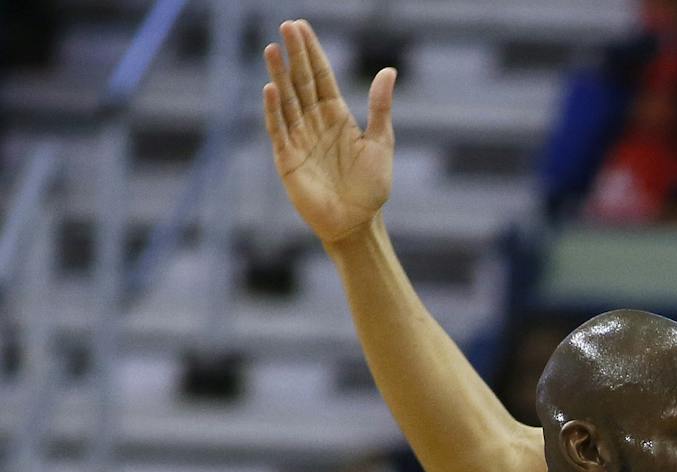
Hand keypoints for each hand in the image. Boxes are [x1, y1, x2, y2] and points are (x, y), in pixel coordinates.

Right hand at [262, 19, 394, 246]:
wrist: (358, 224)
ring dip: (279, 75)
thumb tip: (389, 70)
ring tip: (272, 49)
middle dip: (293, 55)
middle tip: (286, 26)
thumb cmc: (371, 188)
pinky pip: (278, 129)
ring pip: (286, 100)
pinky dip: (274, 110)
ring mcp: (299, 138)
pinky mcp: (287, 158)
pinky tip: (271, 88)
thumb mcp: (381, 143)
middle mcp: (314, 122)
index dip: (311, 51)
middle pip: (301, 82)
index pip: (320, 76)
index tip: (301, 26)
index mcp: (336, 116)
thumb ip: (380, 107)